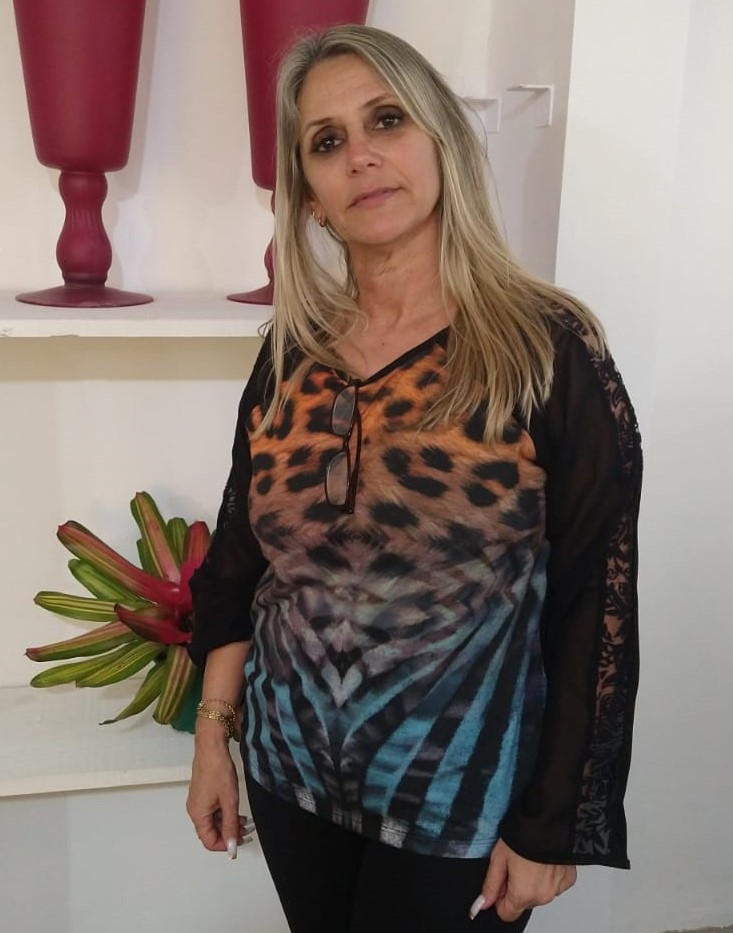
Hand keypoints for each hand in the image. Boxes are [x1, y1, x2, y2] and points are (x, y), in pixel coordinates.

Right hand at [186, 727, 253, 857]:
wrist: (212, 747)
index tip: (241, 841)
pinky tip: (236, 810)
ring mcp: (198, 802)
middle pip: (211, 832)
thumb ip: (230, 826)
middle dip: (230, 833)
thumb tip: (232, 846)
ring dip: (229, 823)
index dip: (226, 845)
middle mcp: (195, 810)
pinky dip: (225, 813)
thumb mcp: (229, 801)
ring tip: (245, 820)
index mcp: (198, 815)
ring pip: (214, 821)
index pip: (209, 842)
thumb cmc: (218, 771)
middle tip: (248, 829)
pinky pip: (213, 810)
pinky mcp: (202, 794)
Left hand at [470, 838, 576, 921]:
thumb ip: (491, 884)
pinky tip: (543, 860)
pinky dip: (548, 876)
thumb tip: (483, 902)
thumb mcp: (499, 858)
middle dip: (517, 888)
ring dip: (533, 882)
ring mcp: (557, 889)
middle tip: (515, 864)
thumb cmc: (523, 835)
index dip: (500, 899)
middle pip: (523, 902)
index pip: (507, 913)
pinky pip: (554, 884)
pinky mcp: (568, 879)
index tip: (501, 883)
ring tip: (530, 859)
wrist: (548, 821)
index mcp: (523, 894)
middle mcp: (542, 896)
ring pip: (539, 894)